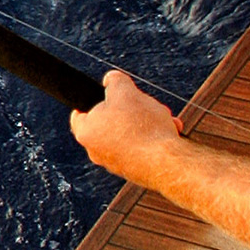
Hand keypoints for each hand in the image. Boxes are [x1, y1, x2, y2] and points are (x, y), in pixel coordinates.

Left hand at [69, 70, 184, 178]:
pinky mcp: (136, 170)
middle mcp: (97, 151)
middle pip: (111, 122)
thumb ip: (115, 82)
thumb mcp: (126, 92)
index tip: (104, 97)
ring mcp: (116, 163)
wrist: (167, 163)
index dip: (92, 101)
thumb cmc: (143, 129)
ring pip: (130, 134)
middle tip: (145, 105)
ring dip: (147, 123)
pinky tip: (170, 132)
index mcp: (86, 132)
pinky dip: (155, 139)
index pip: (80, 114)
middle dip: (131, 110)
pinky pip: (143, 148)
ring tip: (163, 118)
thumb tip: (111, 79)